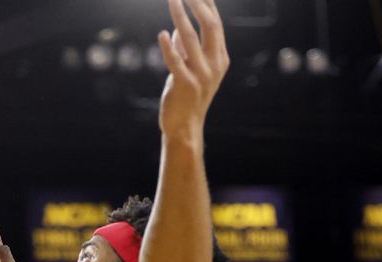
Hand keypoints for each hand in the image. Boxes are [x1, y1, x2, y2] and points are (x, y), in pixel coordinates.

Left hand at [157, 0, 228, 137]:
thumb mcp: (191, 70)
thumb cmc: (186, 97)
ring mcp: (202, 75)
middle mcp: (214, 65)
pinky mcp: (185, 85)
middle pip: (210, 26)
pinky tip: (161, 34)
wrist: (185, 128)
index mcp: (220, 58)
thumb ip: (187, 49)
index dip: (207, 3)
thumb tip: (176, 28)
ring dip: (180, 17)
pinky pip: (176, 62)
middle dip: (197, 3)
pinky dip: (168, 47)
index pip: (216, 24)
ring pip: (191, 40)